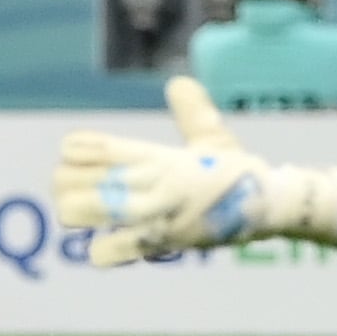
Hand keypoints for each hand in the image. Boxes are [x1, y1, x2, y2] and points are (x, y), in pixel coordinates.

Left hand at [52, 78, 336, 265]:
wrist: (269, 207)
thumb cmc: (238, 172)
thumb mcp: (213, 138)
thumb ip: (192, 112)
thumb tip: (179, 83)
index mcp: (160, 157)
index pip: (100, 148)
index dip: (77, 149)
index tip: (72, 151)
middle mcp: (151, 185)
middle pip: (76, 180)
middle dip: (67, 181)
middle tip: (72, 184)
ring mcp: (152, 217)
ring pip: (84, 211)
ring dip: (76, 211)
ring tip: (79, 209)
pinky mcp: (159, 244)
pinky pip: (111, 252)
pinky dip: (102, 249)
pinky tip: (105, 242)